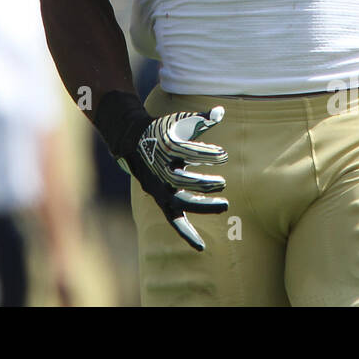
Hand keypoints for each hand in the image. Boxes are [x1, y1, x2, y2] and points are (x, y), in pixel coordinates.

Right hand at [94, 91, 228, 251]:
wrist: (132, 141)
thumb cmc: (162, 130)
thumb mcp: (180, 121)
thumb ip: (201, 118)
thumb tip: (220, 111)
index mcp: (164, 148)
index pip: (188, 153)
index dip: (208, 154)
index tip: (222, 154)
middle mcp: (160, 169)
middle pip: (182, 180)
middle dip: (204, 183)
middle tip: (223, 182)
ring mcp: (160, 187)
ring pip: (179, 201)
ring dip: (203, 205)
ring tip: (225, 205)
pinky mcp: (162, 199)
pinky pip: (173, 219)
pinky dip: (186, 233)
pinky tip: (201, 247)